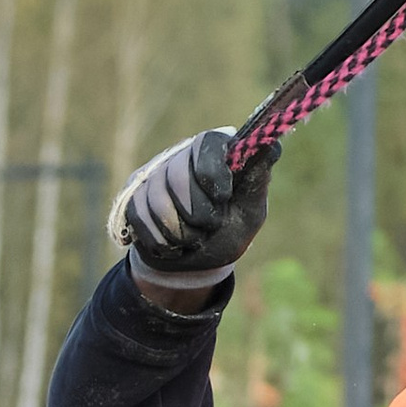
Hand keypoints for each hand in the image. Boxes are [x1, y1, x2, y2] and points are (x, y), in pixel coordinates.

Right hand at [111, 126, 270, 295]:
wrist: (194, 263)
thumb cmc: (227, 232)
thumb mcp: (249, 210)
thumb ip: (256, 178)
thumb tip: (270, 142)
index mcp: (214, 150)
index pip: (206, 143)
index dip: (212, 171)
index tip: (223, 197)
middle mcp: (182, 155)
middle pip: (177, 173)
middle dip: (195, 211)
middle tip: (209, 226)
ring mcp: (155, 174)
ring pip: (156, 198)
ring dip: (179, 231)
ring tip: (193, 238)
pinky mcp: (135, 196)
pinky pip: (140, 215)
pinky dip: (160, 239)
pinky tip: (173, 243)